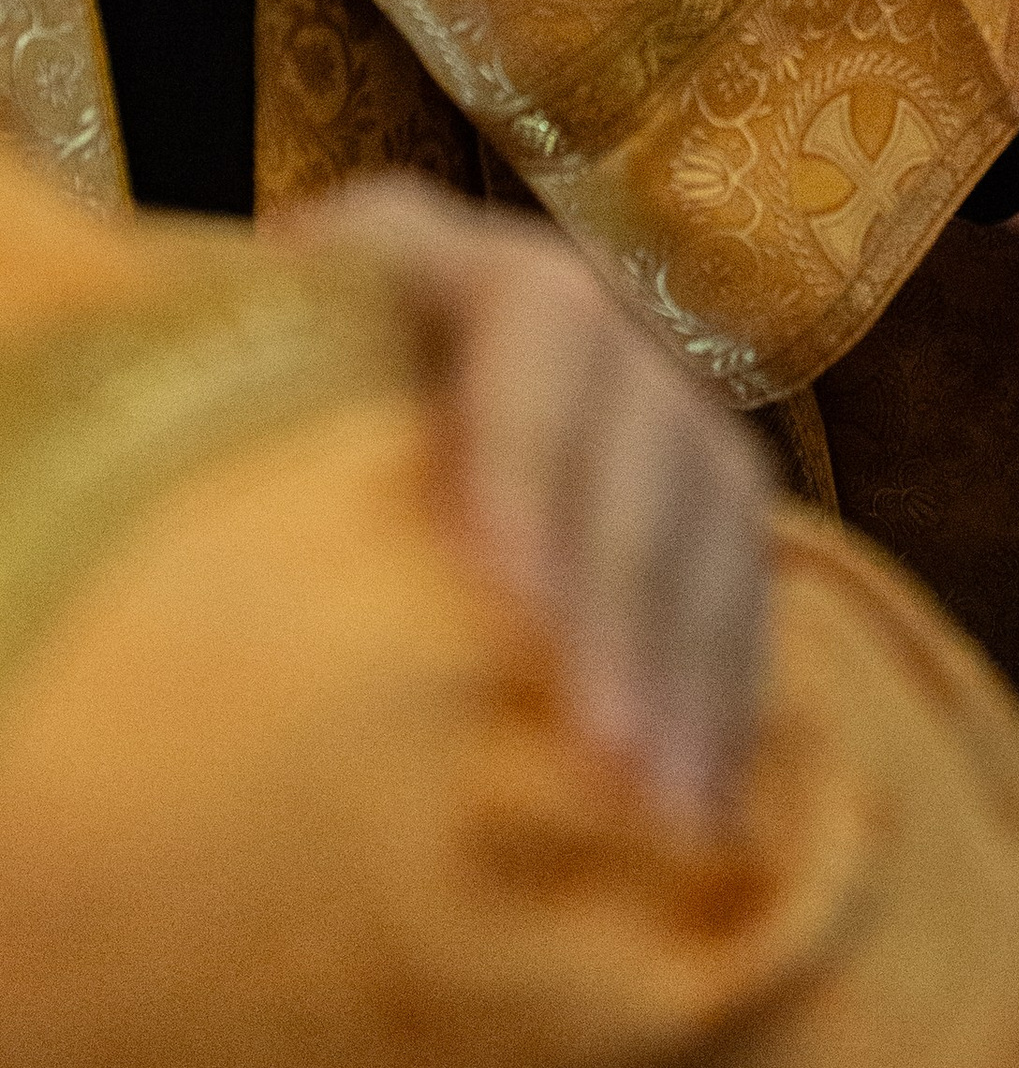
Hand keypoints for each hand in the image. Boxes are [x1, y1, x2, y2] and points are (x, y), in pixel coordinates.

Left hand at [302, 174, 772, 835]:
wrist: (347, 365)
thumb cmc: (258, 395)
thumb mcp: (256, 359)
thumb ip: (264, 396)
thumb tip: (225, 518)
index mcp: (463, 259)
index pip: (533, 334)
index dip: (527, 459)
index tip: (498, 591)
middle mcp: (590, 305)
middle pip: (641, 439)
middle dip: (624, 603)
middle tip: (600, 748)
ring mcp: (659, 388)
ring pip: (718, 514)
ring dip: (696, 667)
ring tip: (665, 809)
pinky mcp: (705, 474)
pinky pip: (744, 576)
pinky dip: (733, 688)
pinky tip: (707, 799)